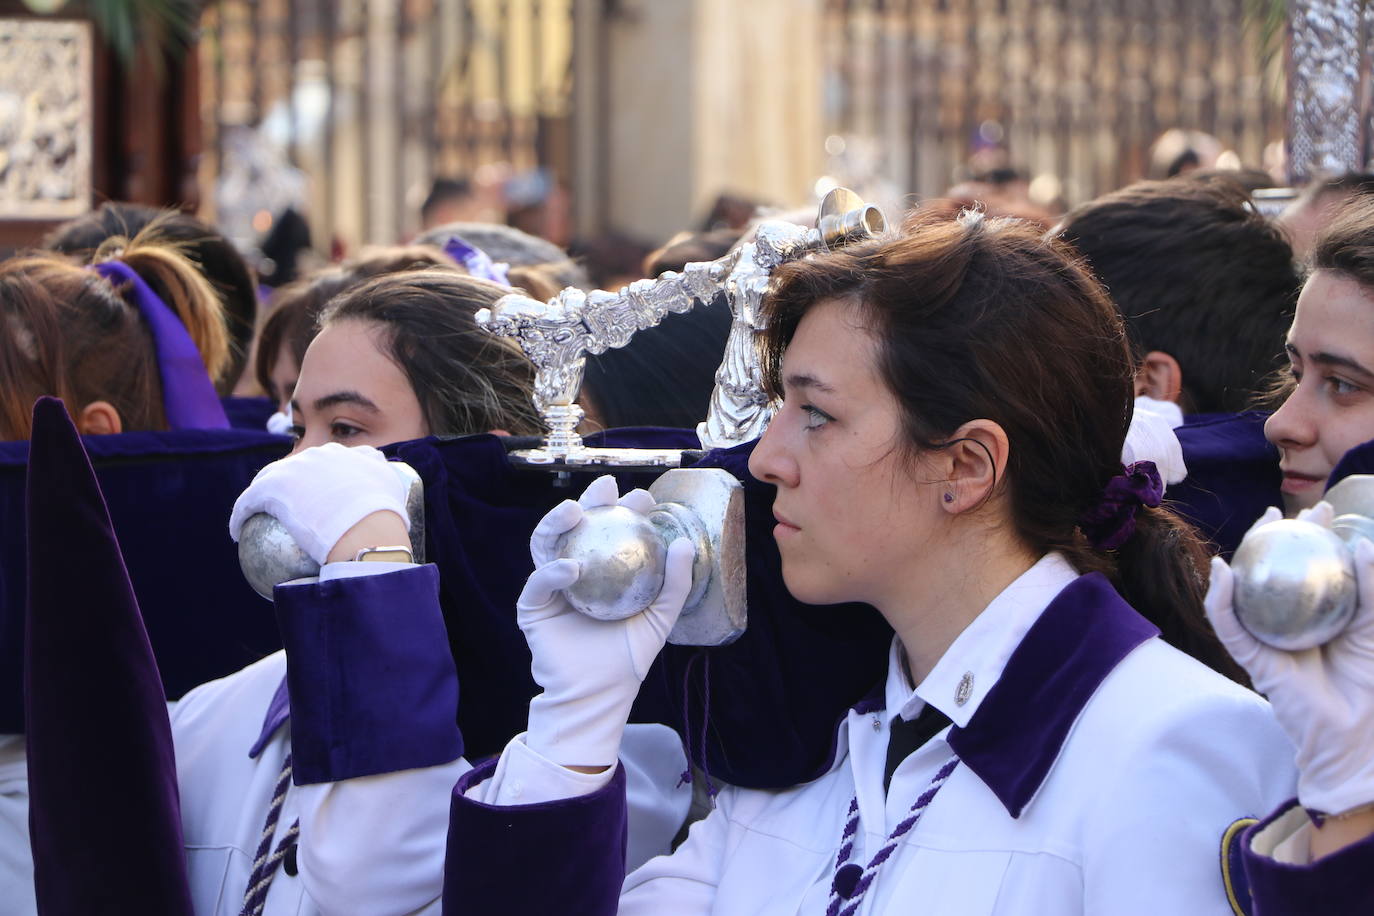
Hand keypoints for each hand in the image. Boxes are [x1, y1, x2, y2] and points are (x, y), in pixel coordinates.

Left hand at [229, 443, 411, 564]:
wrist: (367, 529)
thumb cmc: (384, 524)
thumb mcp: (394, 498)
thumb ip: (387, 493)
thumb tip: (390, 508)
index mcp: (345, 455)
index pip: (322, 462)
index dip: (313, 477)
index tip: (312, 496)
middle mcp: (317, 455)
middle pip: (293, 466)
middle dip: (286, 481)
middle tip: (284, 505)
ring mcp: (292, 469)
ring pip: (267, 480)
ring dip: (259, 496)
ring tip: (253, 514)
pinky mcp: (269, 488)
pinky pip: (248, 502)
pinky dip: (240, 516)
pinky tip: (236, 532)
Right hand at [518, 475, 694, 768]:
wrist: (599, 695)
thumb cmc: (628, 657)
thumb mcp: (660, 617)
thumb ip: (674, 583)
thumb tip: (685, 543)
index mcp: (602, 568)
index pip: (611, 530)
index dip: (625, 509)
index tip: (644, 499)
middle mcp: (574, 569)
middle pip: (577, 526)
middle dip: (590, 500)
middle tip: (607, 488)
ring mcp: (550, 586)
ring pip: (547, 543)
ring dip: (557, 521)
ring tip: (576, 510)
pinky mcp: (532, 607)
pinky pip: (539, 583)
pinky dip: (553, 571)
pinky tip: (572, 567)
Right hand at [1204, 501, 1373, 814]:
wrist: (1356, 731)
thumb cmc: (1371, 681)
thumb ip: (1372, 588)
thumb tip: (1363, 544)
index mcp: (1317, 614)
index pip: (1309, 568)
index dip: (1313, 536)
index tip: (1322, 510)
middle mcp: (1287, 622)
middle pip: (1272, 572)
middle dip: (1273, 537)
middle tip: (1284, 512)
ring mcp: (1266, 638)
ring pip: (1245, 591)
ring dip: (1243, 556)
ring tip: (1255, 530)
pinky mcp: (1251, 658)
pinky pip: (1228, 624)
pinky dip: (1220, 598)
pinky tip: (1223, 571)